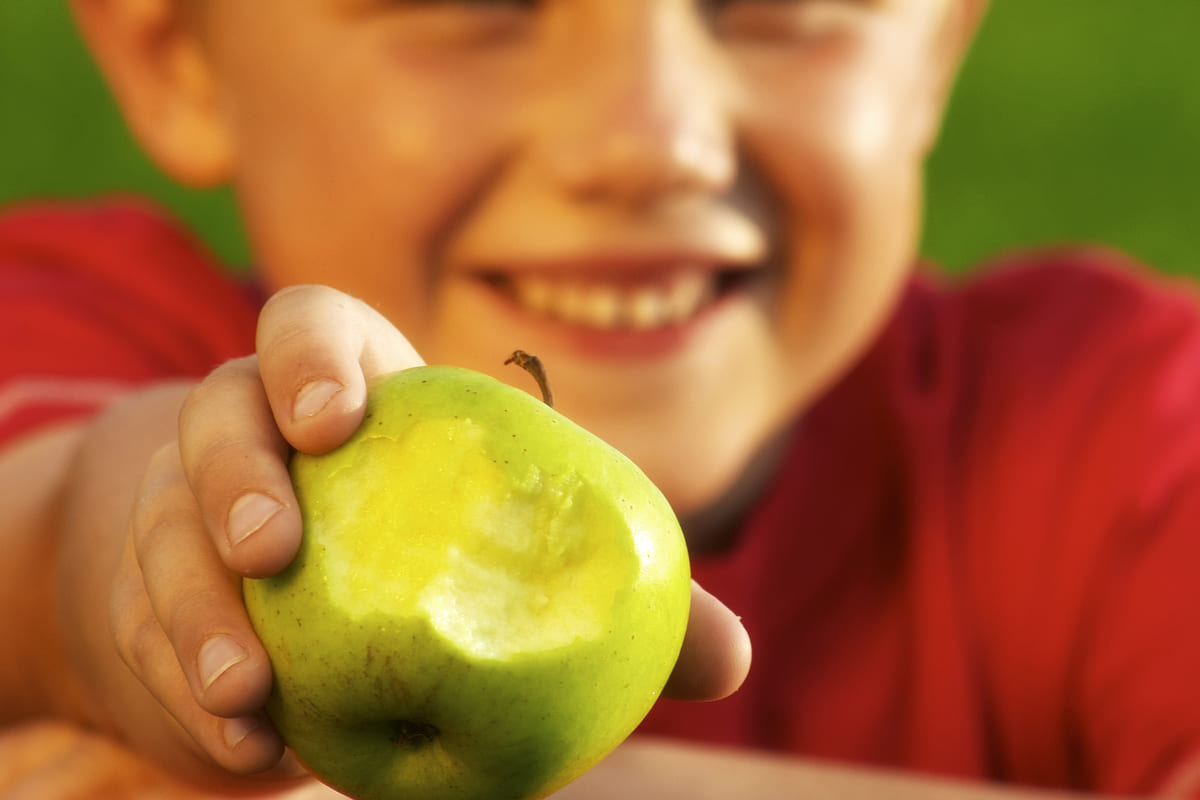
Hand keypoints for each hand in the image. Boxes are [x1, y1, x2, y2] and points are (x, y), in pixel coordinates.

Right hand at [94, 284, 747, 788]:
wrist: (274, 597)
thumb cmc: (424, 550)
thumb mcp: (502, 547)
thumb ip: (610, 594)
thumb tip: (730, 659)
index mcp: (347, 391)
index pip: (309, 326)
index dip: (310, 353)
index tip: (338, 416)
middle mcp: (249, 436)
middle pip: (217, 416)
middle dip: (234, 475)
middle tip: (277, 550)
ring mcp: (182, 517)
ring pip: (165, 539)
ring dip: (199, 614)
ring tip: (249, 690)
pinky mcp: (142, 604)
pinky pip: (151, 640)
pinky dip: (190, 694)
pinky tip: (244, 744)